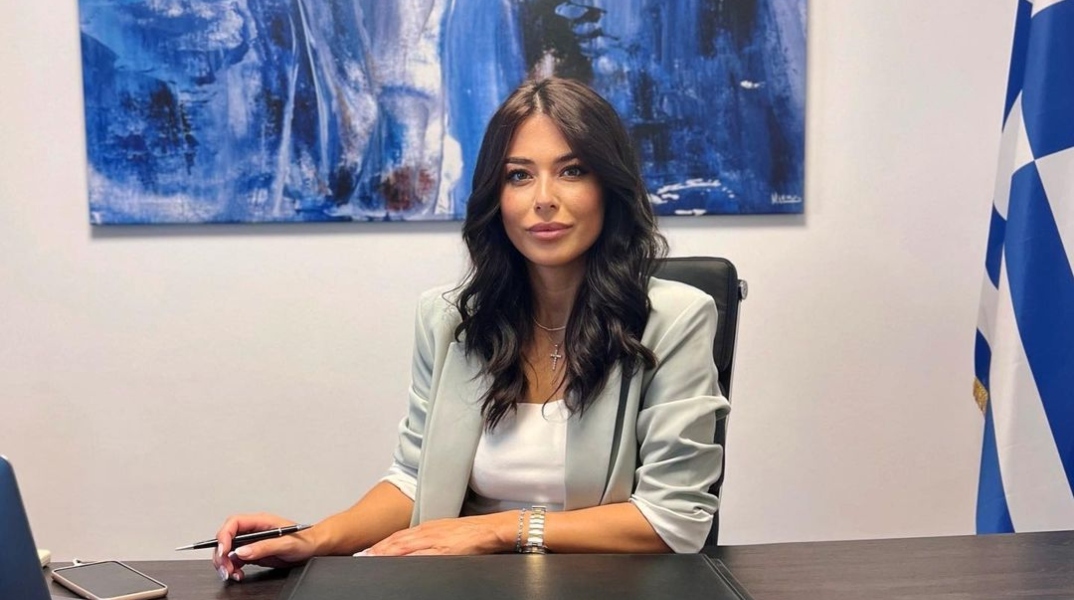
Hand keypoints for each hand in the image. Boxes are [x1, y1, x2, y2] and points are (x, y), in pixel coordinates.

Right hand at [212, 513, 318, 581]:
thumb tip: (241, 552)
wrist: (313, 548)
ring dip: (226, 563)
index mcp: (261, 521)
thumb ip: (264, 547)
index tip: (223, 551)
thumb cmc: (304, 540)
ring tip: (231, 574)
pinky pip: (236, 560)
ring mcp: (253, 541)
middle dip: (222, 554)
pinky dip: (233, 568)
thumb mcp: (286, 544)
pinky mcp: (254, 553)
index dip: (224, 536)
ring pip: (229, 550)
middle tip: (225, 568)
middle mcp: (254, 530)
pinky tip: (238, 574)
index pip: (234, 523)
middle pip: (227, 538)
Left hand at [365, 514, 513, 555]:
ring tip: (371, 560)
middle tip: (361, 557)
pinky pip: (421, 556)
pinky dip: (407, 559)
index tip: (366, 552)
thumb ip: (427, 539)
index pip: (398, 537)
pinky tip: (398, 565)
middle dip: (378, 550)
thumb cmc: (470, 532)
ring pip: (404, 547)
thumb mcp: (444, 532)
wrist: (490, 529)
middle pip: (396, 542)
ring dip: (386, 553)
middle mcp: (427, 533)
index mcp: (426, 528)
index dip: (381, 545)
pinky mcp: (443, 551)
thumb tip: (412, 548)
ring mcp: (434, 542)